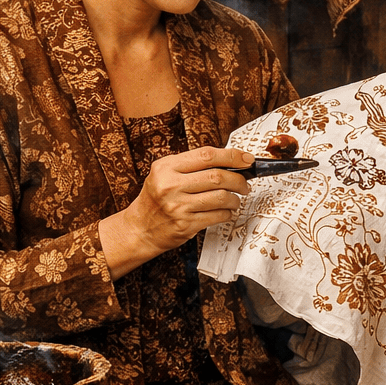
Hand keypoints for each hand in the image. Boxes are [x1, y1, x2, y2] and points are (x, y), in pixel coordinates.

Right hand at [100, 146, 253, 276]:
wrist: (139, 229)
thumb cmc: (155, 199)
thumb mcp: (165, 174)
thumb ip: (192, 165)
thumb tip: (230, 160)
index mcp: (166, 167)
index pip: (207, 155)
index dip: (232, 156)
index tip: (246, 159)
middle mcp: (170, 185)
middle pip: (218, 176)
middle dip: (239, 179)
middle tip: (244, 183)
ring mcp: (178, 206)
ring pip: (221, 197)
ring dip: (235, 198)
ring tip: (234, 199)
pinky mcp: (185, 224)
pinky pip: (218, 215)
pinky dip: (227, 212)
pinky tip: (225, 211)